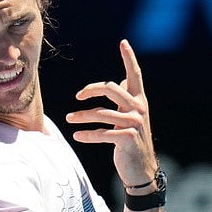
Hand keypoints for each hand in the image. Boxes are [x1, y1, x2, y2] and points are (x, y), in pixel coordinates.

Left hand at [66, 39, 158, 185]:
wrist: (141, 169)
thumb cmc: (132, 141)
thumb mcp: (132, 117)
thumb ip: (128, 100)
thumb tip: (123, 81)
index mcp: (140, 101)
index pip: (136, 75)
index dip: (129, 58)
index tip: (123, 42)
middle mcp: (139, 109)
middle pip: (111, 89)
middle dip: (91, 90)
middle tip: (78, 96)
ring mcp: (134, 124)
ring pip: (101, 113)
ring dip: (82, 116)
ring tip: (70, 119)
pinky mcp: (127, 139)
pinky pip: (102, 133)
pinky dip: (87, 135)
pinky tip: (77, 136)